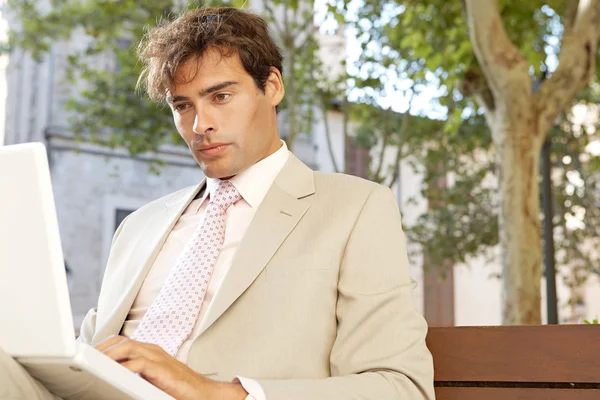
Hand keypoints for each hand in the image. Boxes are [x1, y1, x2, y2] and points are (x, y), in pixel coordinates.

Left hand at [95, 335, 247, 399]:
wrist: (203, 393)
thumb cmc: (178, 388)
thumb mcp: (152, 377)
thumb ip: (135, 373)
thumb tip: (113, 377)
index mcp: (149, 351)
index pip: (122, 341)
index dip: (104, 346)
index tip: (87, 355)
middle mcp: (152, 350)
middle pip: (121, 341)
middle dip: (101, 348)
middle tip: (84, 359)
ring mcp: (158, 358)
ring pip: (127, 348)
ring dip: (108, 355)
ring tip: (93, 364)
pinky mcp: (162, 369)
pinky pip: (139, 363)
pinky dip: (124, 367)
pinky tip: (114, 374)